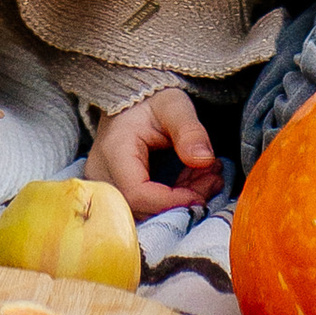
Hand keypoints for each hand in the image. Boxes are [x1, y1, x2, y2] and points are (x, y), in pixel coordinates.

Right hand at [85, 86, 221, 218]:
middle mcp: (102, 176)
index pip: (138, 194)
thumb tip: (204, 160)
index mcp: (113, 152)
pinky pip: (146, 209)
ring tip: (208, 177)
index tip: (202, 193)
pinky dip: (173, 200)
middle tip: (212, 179)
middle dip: (183, 202)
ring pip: (146, 213)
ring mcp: (106, 189)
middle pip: (142, 209)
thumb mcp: (173, 106)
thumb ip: (189, 130)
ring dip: (181, 202)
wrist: (132, 101)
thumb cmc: (150, 101)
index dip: (172, 202)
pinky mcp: (116, 196)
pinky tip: (193, 182)